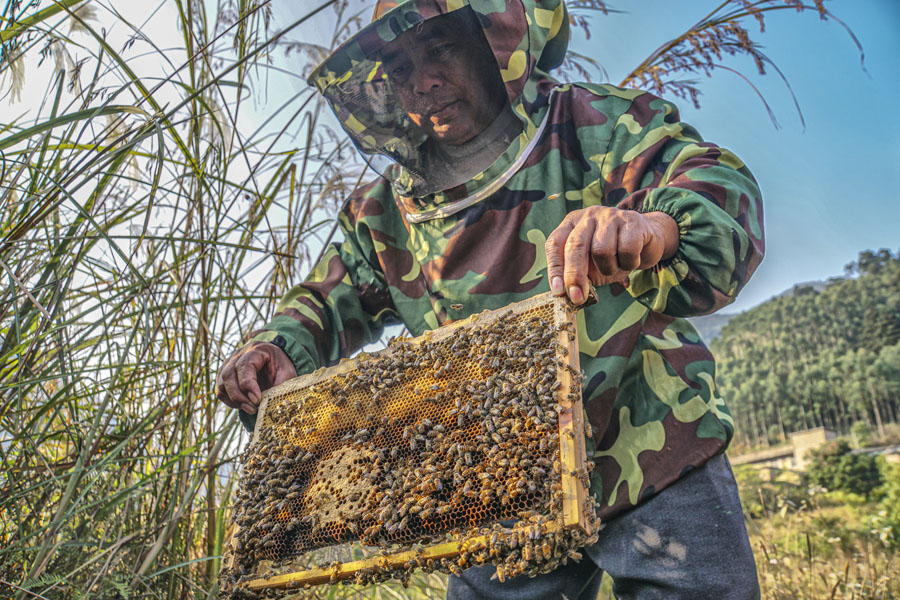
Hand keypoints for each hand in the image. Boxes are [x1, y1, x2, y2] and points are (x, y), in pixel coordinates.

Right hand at [215, 342, 295, 414]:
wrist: (273, 360)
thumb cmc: (280, 365)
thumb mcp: (287, 372)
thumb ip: (280, 385)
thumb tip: (269, 404)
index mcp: (255, 350)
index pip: (244, 365)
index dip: (248, 384)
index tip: (257, 400)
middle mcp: (237, 356)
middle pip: (228, 375)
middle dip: (239, 396)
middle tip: (253, 408)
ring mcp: (228, 365)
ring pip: (222, 384)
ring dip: (234, 400)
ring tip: (250, 409)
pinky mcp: (224, 377)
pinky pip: (221, 391)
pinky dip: (230, 401)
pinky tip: (244, 406)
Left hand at [545, 207, 678, 303]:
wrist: (647, 242)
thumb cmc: (613, 255)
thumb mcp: (591, 266)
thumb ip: (577, 276)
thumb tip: (565, 295)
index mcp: (572, 224)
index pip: (555, 244)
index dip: (555, 268)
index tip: (558, 291)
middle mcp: (588, 216)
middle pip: (575, 245)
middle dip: (574, 275)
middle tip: (577, 297)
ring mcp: (610, 216)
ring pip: (602, 250)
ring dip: (609, 268)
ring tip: (616, 267)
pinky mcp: (633, 221)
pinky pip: (627, 249)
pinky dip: (629, 263)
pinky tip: (632, 260)